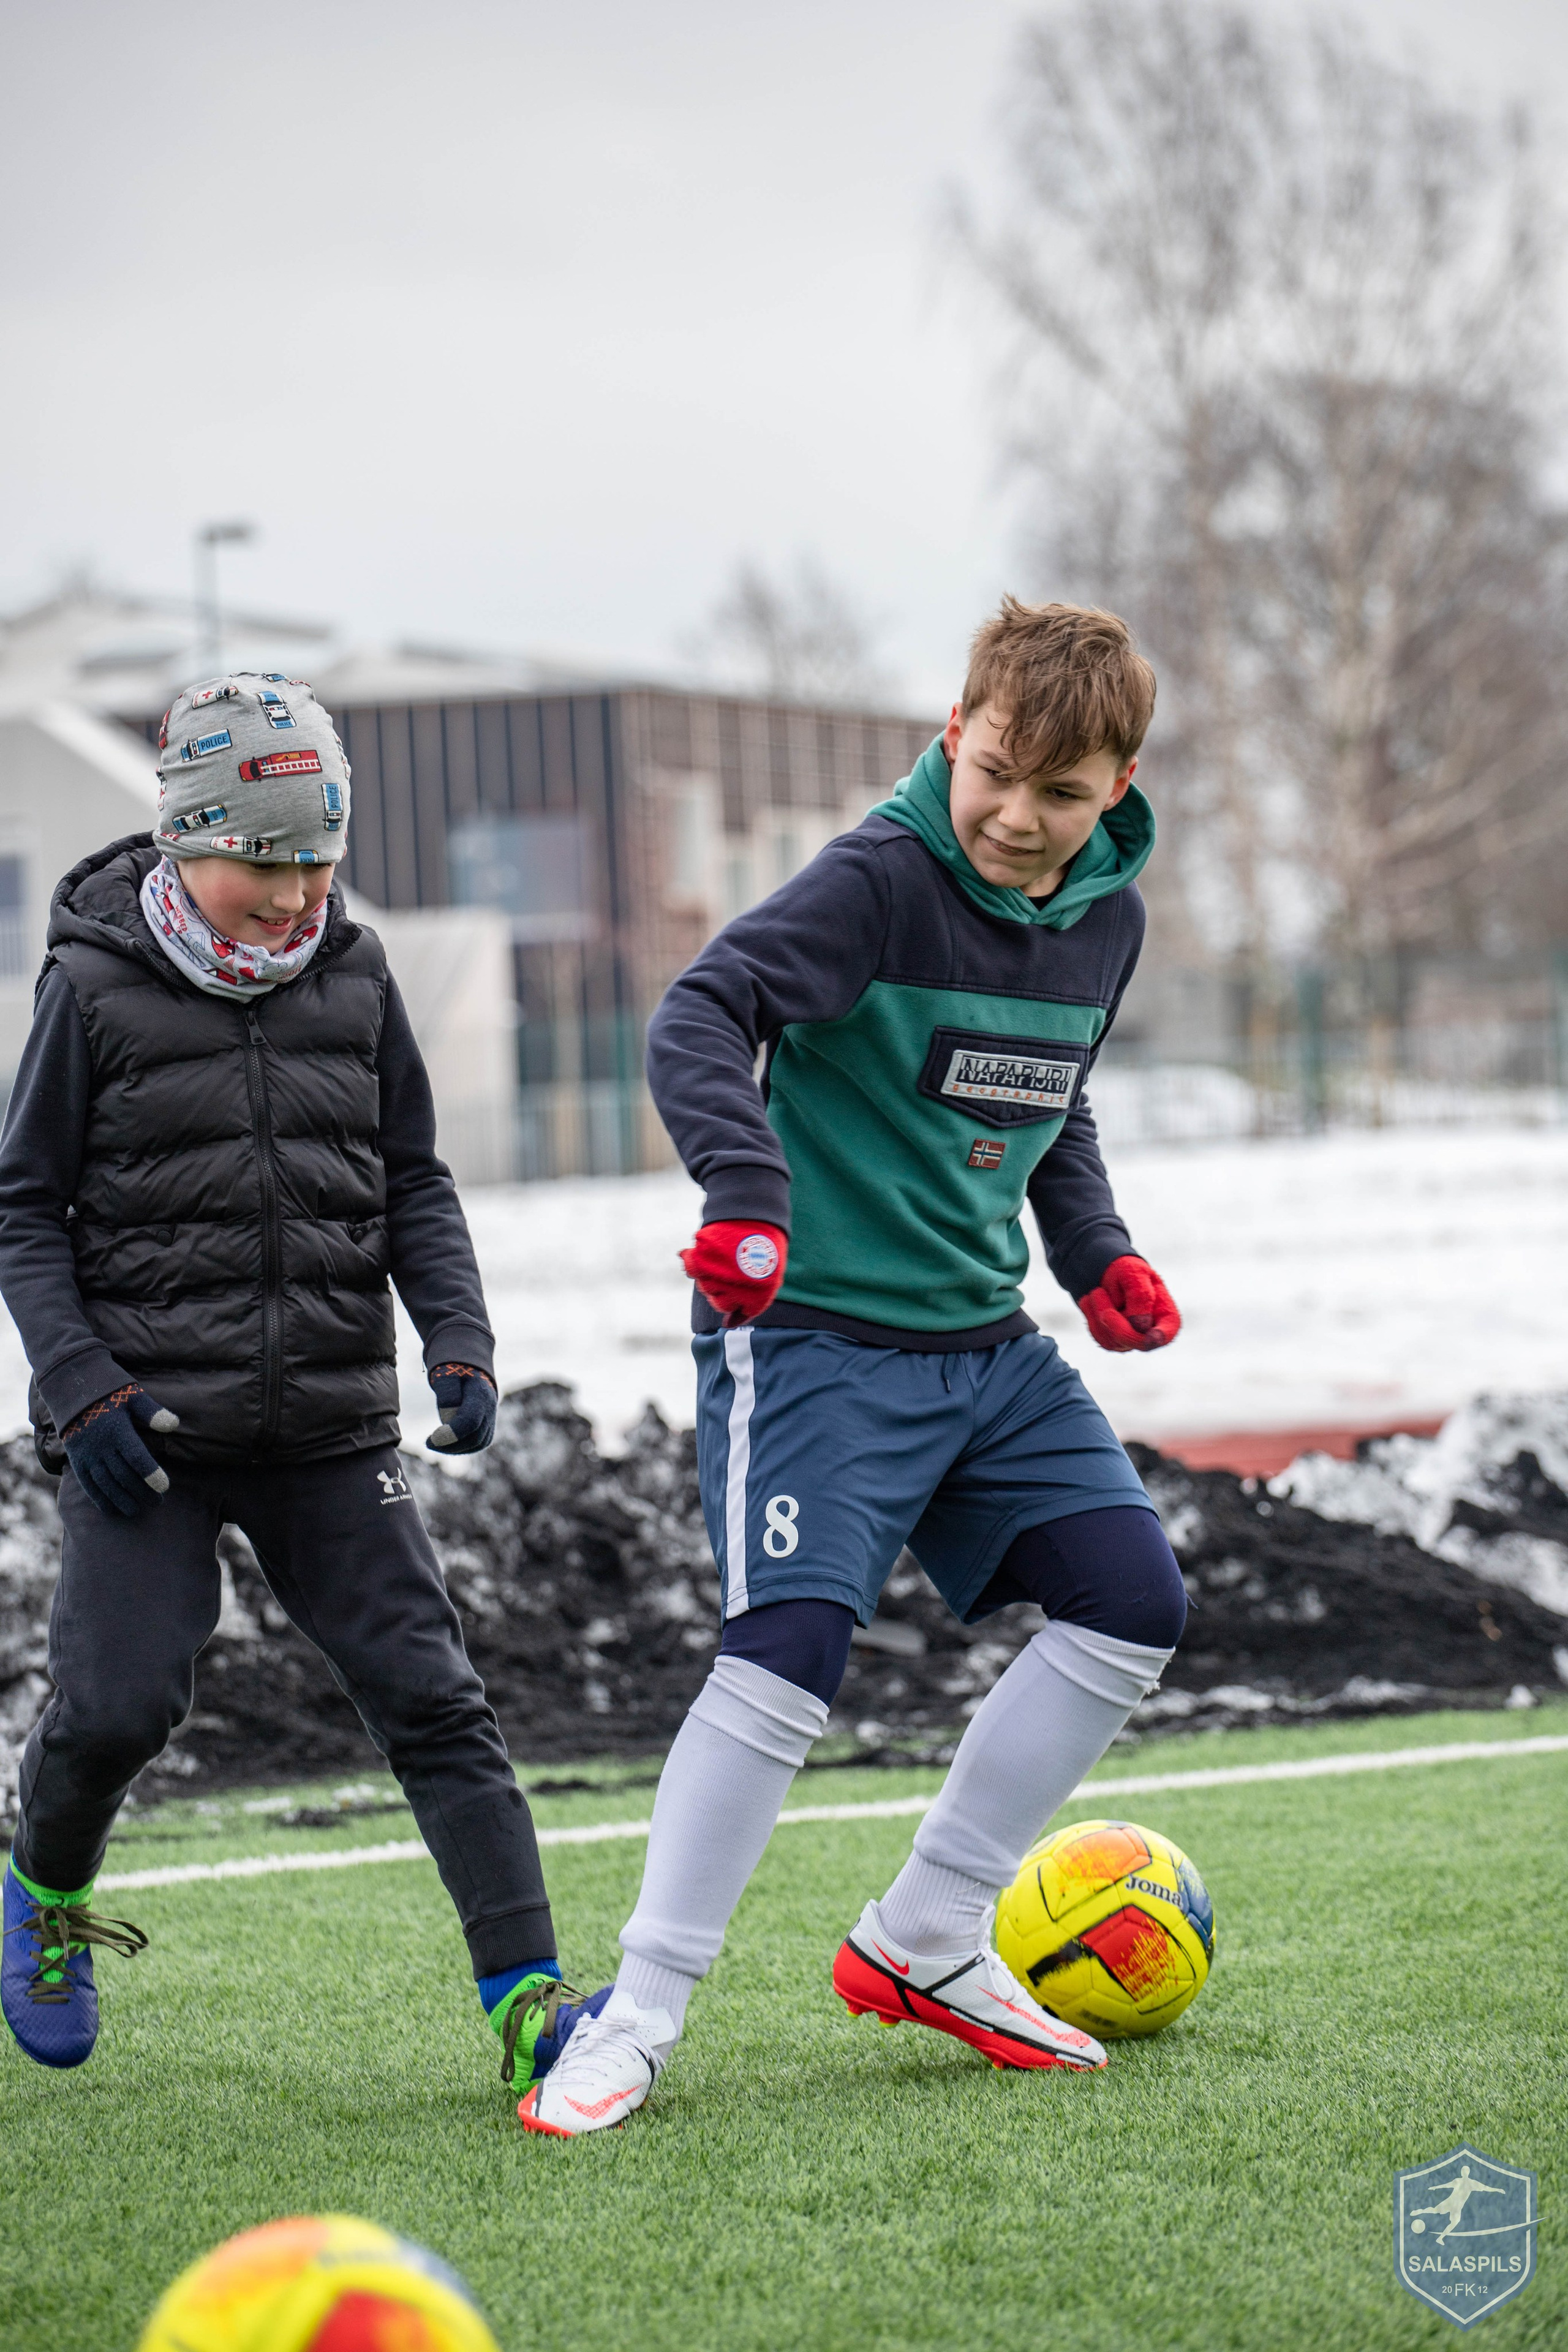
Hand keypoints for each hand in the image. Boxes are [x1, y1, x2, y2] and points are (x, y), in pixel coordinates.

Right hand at [62, 1383, 179, 1516]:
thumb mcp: (133, 1395)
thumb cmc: (110, 1392)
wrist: (72, 1391)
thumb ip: (152, 1411)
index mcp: (117, 1430)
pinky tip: (113, 1510)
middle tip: (158, 1502)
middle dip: (141, 1491)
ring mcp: (87, 1455)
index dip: (151, 1474)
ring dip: (122, 1500)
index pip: (136, 1457)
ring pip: (106, 1484)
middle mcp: (101, 1446)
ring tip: (138, 1510)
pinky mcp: (77, 1461)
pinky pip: (88, 1485)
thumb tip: (173, 1424)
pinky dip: (100, 1499)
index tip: (165, 1487)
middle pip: (123, 1475)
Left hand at [426, 1363, 496, 1452]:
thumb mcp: (446, 1376)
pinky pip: (477, 1444)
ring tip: (434, 1444)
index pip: (470, 1420)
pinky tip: (444, 1444)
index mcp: (480, 1394)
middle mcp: (490, 1409)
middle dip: (450, 1444)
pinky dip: (461, 1448)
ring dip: (454, 1449)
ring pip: (478, 1443)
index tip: (432, 1438)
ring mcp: (491, 1419)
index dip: (452, 1433)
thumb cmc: (455, 1374)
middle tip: (428, 1443)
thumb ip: (447, 1392)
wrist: (470, 1373)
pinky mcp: (487, 1427)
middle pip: (475, 1436)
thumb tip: (447, 1415)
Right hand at [679, 1220, 787, 1324]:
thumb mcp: (769, 1274)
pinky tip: (705, 1253)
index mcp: (759, 1296)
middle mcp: (736, 1291)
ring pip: (705, 1287)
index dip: (737, 1304)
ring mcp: (716, 1277)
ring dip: (711, 1274)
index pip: (741, 1312)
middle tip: (732, 1268)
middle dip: (723, 1289)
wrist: (753, 1211)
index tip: (737, 1292)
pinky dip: (694, 1263)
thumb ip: (750, 1302)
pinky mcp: (701, 1262)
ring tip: (725, 1255)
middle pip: (719, 1303)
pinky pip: (691, 1270)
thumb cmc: (764, 1243)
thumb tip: (727, 1325)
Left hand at [1077, 1255, 1181, 1352]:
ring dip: (1098, 1311)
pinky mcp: (1114, 1342)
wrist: (1109, 1273)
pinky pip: (1100, 1336)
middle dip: (1112, 1318)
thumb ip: (1141, 1296)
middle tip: (1097, 1292)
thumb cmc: (1129, 1271)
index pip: (1165, 1335)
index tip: (1150, 1337)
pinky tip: (1090, 1301)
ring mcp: (1132, 1340)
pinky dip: (1091, 1316)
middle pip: (1133, 1339)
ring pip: (1112, 1339)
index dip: (1158, 1338)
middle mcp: (1151, 1333)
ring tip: (1097, 1291)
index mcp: (1166, 1317)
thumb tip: (1140, 1325)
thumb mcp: (1135, 1273)